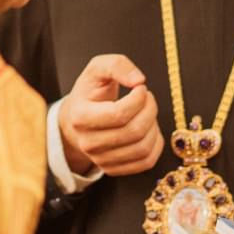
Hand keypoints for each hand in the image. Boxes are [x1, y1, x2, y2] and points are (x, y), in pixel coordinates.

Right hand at [57, 54, 162, 176]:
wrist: (77, 119)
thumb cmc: (90, 92)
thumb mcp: (97, 68)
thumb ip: (117, 65)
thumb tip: (138, 80)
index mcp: (80, 117)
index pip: (119, 114)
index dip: (139, 98)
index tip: (141, 88)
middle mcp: (88, 142)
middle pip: (134, 131)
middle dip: (150, 109)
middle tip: (148, 98)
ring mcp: (100, 159)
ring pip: (142, 148)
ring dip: (154, 126)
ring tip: (147, 112)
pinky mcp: (113, 168)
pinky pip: (146, 162)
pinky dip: (155, 144)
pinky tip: (149, 129)